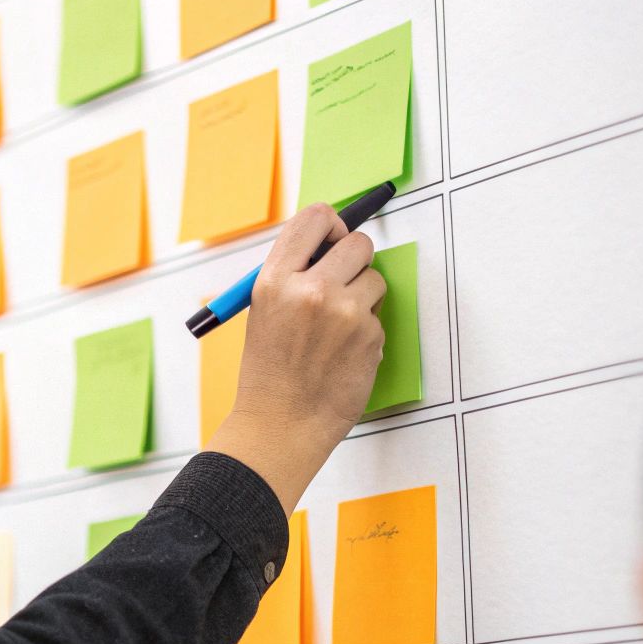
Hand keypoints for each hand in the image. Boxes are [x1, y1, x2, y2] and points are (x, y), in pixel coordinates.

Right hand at [205, 204, 386, 513]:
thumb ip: (293, 276)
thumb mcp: (264, 313)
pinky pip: (379, 315)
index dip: (330, 225)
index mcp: (275, 280)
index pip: (314, 218)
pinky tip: (342, 352)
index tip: (332, 239)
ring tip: (336, 328)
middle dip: (355, 260)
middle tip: (342, 281)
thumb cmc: (269, 373)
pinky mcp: (370, 335)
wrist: (281, 424)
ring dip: (363, 297)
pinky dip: (366, 330)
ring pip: (375, 279)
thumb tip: (331, 245)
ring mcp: (344, 312)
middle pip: (357, 242)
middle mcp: (310, 289)